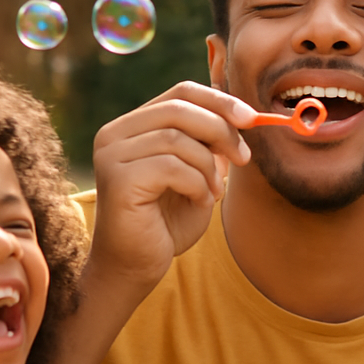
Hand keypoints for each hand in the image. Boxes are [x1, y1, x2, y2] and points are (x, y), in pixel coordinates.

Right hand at [90, 82, 255, 289]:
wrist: (136, 269)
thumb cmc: (165, 225)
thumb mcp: (196, 176)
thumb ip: (210, 146)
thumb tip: (239, 116)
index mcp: (132, 127)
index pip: (180, 93)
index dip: (219, 100)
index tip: (251, 118)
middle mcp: (114, 135)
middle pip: (180, 109)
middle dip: (222, 130)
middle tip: (244, 158)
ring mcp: (112, 156)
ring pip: (178, 139)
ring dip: (209, 167)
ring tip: (214, 193)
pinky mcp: (118, 180)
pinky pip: (173, 166)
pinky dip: (197, 184)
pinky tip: (199, 202)